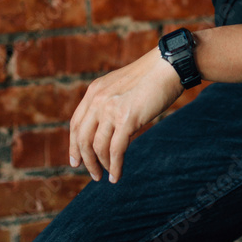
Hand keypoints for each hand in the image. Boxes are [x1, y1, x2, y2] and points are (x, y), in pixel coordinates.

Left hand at [69, 47, 183, 183]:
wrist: (168, 66)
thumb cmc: (151, 76)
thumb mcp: (121, 86)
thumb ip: (109, 102)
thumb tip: (108, 129)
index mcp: (94, 91)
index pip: (76, 124)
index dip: (73, 146)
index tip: (76, 161)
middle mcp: (98, 100)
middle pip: (82, 138)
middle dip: (86, 160)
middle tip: (93, 174)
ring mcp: (111, 109)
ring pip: (97, 147)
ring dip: (101, 165)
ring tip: (107, 176)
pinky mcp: (127, 119)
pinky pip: (116, 150)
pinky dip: (115, 166)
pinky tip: (117, 176)